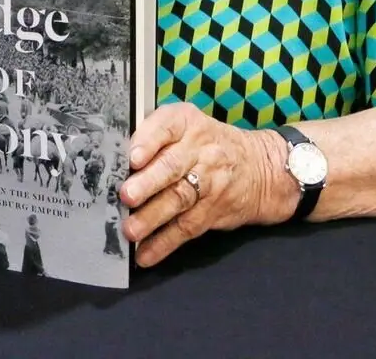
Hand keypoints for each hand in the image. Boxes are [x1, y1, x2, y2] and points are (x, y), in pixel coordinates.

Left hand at [119, 103, 293, 266]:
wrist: (259, 167)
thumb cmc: (207, 143)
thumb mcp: (186, 126)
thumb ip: (154, 136)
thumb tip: (116, 160)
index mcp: (187, 122)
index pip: (167, 126)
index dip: (149, 142)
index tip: (132, 158)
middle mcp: (200, 149)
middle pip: (173, 165)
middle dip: (149, 182)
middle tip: (127, 195)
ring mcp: (210, 181)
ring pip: (179, 199)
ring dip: (153, 217)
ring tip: (131, 230)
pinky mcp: (213, 211)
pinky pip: (187, 227)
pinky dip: (164, 243)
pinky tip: (145, 254)